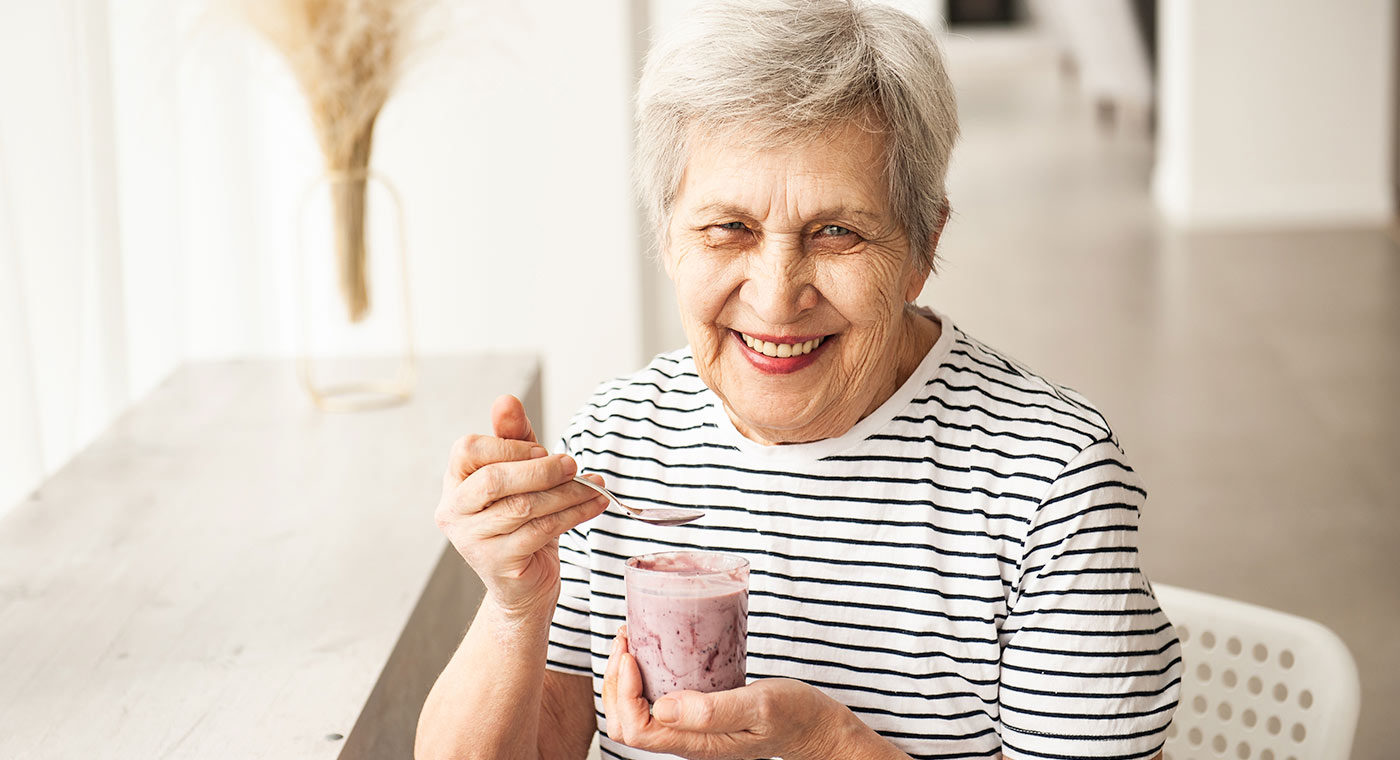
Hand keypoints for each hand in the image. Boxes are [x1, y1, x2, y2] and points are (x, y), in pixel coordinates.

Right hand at [434, 394, 608, 615]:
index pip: (468, 450)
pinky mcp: (498, 563)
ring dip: (566, 493)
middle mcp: (454, 511)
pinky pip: (539, 531)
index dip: (509, 446)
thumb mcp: (519, 473)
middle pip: (494, 479)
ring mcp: (472, 541)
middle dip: (541, 469)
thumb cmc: (521, 520)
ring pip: (523, 506)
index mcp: (455, 482)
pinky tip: (593, 505)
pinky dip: (573, 515)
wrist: (524, 583)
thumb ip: (514, 437)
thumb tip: (506, 400)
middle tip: (573, 465)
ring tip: (594, 487)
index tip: (542, 450)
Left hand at [601, 627, 854, 759]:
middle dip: (615, 682)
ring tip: (631, 640)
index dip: (623, 693)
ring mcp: (689, 729)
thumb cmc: (794, 716)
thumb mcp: (759, 706)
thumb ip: (713, 711)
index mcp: (696, 743)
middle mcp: (686, 740)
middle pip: (626, 724)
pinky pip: (655, 701)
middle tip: (625, 640)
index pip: (635, 730)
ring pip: (636, 713)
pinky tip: (652, 651)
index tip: (632, 655)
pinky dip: (643, 676)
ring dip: (624, 678)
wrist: (816, 727)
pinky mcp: (697, 715)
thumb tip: (661, 707)